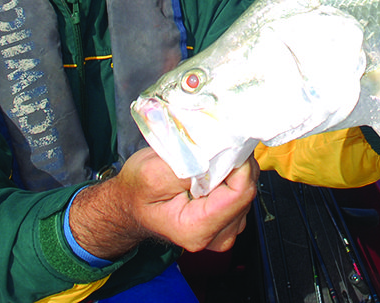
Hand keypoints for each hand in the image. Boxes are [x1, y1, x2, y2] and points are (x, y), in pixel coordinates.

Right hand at [69, 148, 257, 257]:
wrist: (132, 203)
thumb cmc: (138, 190)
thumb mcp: (153, 171)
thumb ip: (189, 164)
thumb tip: (220, 151)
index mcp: (196, 229)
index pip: (240, 194)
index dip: (238, 164)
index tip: (226, 143)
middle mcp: (216, 236)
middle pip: (247, 192)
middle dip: (234, 165)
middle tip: (212, 148)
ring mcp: (226, 229)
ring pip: (248, 189)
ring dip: (233, 169)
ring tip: (207, 161)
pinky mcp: (229, 220)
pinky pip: (243, 191)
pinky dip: (232, 176)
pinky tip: (211, 171)